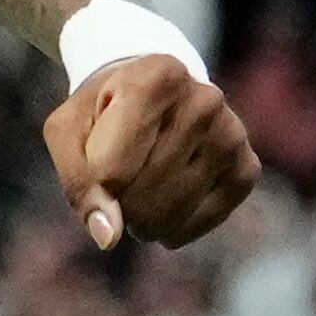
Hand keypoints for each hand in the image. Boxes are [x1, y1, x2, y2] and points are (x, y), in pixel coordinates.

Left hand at [38, 55, 260, 251]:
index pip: (112, 170)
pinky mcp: (247, 168)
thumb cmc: (102, 113)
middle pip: (142, 195)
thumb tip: (110, 238)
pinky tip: (164, 202)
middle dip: (118, 203)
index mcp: (158, 77)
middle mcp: (205, 100)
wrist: (152, 95)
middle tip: (116, 180)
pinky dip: (171, 228)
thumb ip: (78, 182)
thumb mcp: (68, 132)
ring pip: (169, 215)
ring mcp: (232, 135)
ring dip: (141, 220)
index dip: (93, 180)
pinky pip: (198, 224)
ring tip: (138, 189)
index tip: (94, 158)